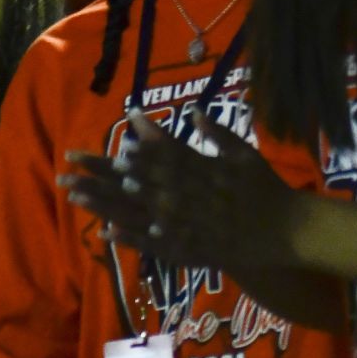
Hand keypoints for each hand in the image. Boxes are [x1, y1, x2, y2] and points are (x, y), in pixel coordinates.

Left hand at [61, 106, 298, 275]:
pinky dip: (131, 237)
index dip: (126, 154)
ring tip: (76, 198)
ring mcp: (188, 225)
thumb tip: (190, 109)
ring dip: (105, 204)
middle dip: (101, 177)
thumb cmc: (266, 188)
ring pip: (138, 213)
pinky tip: (106, 234)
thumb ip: (215, 132)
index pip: (156, 159)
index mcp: (199, 170)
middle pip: (137, 184)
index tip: (97, 148)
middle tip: (68, 172)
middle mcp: (188, 196)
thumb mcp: (243, 153)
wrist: (288, 232)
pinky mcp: (191, 248)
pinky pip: (155, 243)